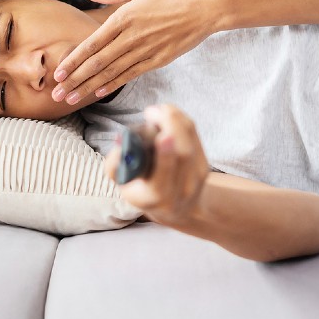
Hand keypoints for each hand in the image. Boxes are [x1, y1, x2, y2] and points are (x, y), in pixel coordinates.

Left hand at [51, 0, 216, 103]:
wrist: (209, 6)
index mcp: (125, 16)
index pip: (92, 44)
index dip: (73, 61)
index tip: (57, 73)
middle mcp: (132, 37)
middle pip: (97, 63)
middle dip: (74, 80)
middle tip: (56, 94)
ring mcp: (146, 50)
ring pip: (112, 73)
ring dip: (89, 87)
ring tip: (71, 99)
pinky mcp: (159, 59)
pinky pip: (132, 75)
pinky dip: (114, 84)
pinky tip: (100, 93)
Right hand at [104, 104, 210, 228]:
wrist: (176, 207)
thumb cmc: (143, 191)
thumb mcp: (124, 184)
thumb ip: (115, 165)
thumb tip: (120, 140)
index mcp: (157, 197)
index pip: (163, 178)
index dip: (165, 156)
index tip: (164, 136)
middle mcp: (181, 190)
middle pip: (183, 154)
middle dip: (171, 126)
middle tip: (150, 112)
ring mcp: (196, 177)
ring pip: (190, 140)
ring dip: (175, 119)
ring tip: (157, 111)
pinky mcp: (204, 164)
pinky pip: (195, 136)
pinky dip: (181, 120)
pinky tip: (168, 115)